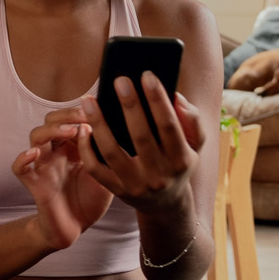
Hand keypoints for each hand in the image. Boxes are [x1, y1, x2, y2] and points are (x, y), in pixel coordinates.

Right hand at [13, 109, 113, 251]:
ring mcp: (44, 166)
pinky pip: (19, 168)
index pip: (70, 118)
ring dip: (52, 130)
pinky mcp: (35, 184)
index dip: (81, 111)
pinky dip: (22, 158)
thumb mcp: (107, 173)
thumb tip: (123, 131)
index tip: (98, 110)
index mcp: (74, 146)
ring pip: (36, 137)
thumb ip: (109, 154)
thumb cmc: (91, 199)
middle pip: (51, 120)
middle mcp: (57, 151)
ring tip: (71, 132)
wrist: (76, 228)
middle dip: (66, 115)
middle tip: (85, 117)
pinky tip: (33, 154)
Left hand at [77, 73, 204, 216]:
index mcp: (181, 159)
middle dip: (130, 106)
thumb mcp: (195, 146)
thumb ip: (192, 120)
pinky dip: (87, 148)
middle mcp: (159, 175)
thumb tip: (177, 98)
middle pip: (141, 136)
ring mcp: (136, 185)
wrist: (166, 204)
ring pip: (112, 152)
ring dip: (99, 124)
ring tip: (89, 100)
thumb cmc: (178, 163)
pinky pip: (96, 169)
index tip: (146, 75)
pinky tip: (83, 127)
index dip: (158, 100)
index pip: (169, 126)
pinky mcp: (117, 191)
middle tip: (119, 79)